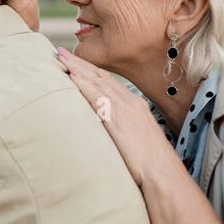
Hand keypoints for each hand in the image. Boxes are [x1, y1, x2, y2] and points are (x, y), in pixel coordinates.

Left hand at [55, 46, 175, 187]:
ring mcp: (124, 110)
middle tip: (61, 51)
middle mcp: (130, 102)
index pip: (108, 82)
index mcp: (135, 105)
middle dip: (81, 63)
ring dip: (77, 69)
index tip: (75, 61)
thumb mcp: (135, 138)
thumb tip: (106, 128)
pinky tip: (72, 78)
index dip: (91, 70)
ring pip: (97, 83)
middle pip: (100, 77)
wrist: (162, 173)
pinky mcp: (118, 120)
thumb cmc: (150, 162)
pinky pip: (98, 98)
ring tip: (60, 58)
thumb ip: (121, 128)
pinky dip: (84, 86)